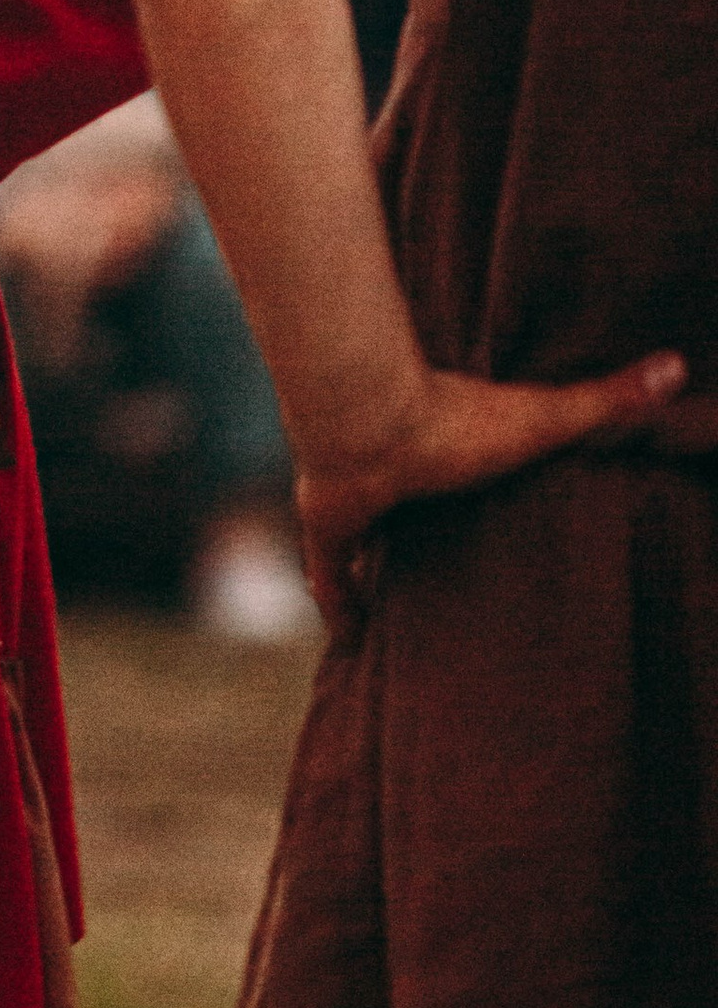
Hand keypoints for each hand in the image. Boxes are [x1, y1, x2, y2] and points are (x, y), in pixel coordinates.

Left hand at [297, 351, 685, 641]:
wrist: (367, 424)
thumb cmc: (456, 419)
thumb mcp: (547, 417)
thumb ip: (608, 399)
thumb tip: (678, 363)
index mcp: (446, 448)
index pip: (459, 473)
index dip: (469, 491)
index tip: (483, 510)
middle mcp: (399, 474)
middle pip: (415, 511)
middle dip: (425, 535)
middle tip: (445, 571)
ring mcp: (359, 503)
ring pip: (368, 543)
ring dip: (379, 570)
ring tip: (401, 609)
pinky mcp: (329, 530)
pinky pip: (331, 577)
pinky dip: (341, 608)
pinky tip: (352, 644)